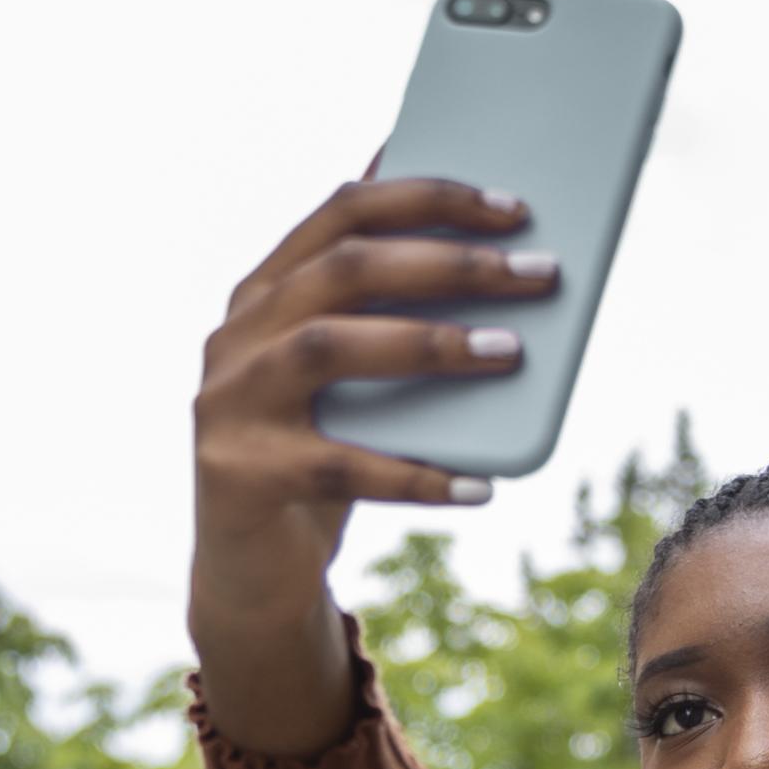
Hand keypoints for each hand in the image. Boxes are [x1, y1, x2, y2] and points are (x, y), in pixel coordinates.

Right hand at [189, 174, 556, 748]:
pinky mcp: (239, 475)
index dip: (430, 197)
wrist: (250, 570)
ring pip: (330, 348)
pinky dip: (416, 476)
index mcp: (266, 289)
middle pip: (344, 268)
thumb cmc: (324, 451)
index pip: (345, 210)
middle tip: (539, 272)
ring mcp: (228, 402)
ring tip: (511, 351)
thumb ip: (392, 317)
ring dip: (430, 344)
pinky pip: (340, 468)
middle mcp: (236, 333)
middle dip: (450, 262)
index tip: (516, 207)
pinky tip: (482, 485)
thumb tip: (498, 253)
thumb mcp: (352, 377)